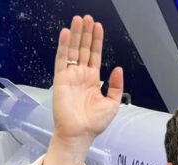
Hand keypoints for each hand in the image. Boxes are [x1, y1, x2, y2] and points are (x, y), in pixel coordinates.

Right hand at [45, 15, 122, 164]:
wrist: (80, 133)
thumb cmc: (94, 123)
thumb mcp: (112, 104)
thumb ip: (115, 86)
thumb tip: (117, 68)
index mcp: (93, 80)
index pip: (94, 56)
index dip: (96, 41)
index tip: (98, 27)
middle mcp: (81, 75)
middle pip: (83, 49)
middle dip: (86, 33)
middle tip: (87, 18)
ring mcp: (70, 76)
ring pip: (72, 50)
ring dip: (75, 35)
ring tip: (78, 20)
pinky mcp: (61, 79)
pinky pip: (61, 59)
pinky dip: (63, 46)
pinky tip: (65, 33)